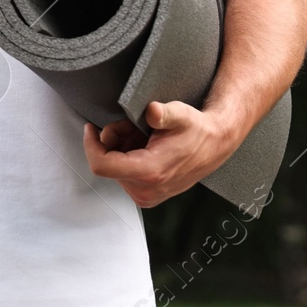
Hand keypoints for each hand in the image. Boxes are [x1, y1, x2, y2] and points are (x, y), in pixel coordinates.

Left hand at [82, 101, 238, 207]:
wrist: (215, 145)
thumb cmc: (196, 130)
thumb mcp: (180, 114)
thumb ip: (163, 113)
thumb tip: (152, 111)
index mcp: (149, 172)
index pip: (101, 165)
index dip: (91, 145)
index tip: (90, 128)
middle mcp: (145, 190)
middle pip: (108, 163)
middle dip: (113, 141)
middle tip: (131, 125)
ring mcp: (146, 195)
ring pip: (115, 168)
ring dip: (121, 148)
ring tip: (143, 135)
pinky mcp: (147, 195)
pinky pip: (124, 174)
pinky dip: (128, 156)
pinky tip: (144, 145)